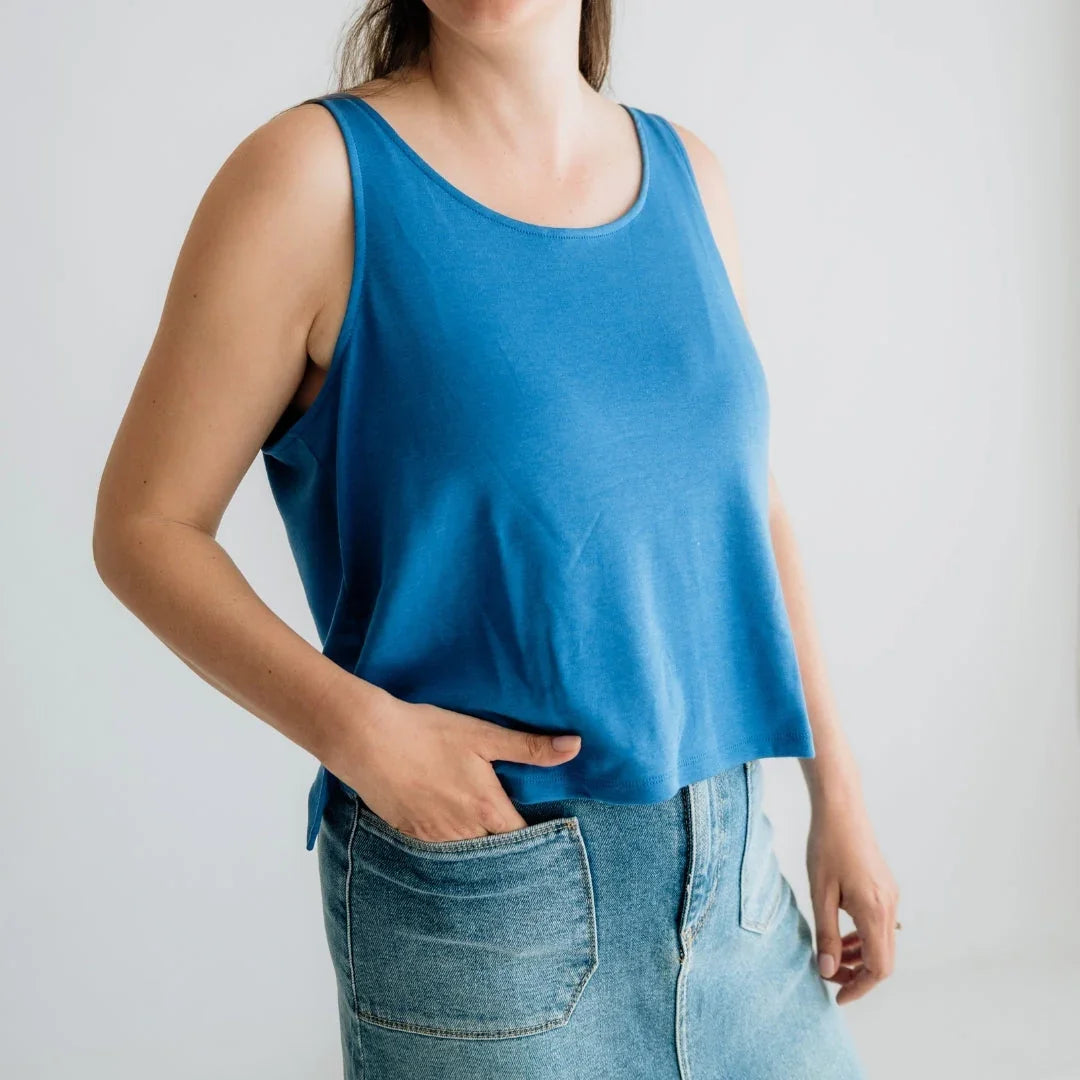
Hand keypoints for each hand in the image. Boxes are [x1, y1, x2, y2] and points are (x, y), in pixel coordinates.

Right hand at [326, 696, 581, 842]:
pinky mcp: (409, 834)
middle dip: (506, 845)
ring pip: (466, 853)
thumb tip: (575, 746)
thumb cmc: (428, 732)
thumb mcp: (483, 734)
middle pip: (495, 851)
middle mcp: (463, 831)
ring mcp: (433, 837)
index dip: (536, 838)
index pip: (523, 839)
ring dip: (478, 845)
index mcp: (487, 808)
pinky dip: (449, 843)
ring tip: (484, 831)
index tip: (547, 834)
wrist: (368, 739)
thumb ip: (530, 746)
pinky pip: (438, 850)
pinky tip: (450, 827)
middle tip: (516, 834)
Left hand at [806, 795, 899, 1004]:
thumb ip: (825, 934)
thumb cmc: (827, 846)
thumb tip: (826, 971)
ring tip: (830, 956)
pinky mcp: (885, 888)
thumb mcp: (820, 893)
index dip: (859, 987)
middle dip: (857, 974)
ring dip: (858, 955)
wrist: (841, 809)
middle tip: (828, 976)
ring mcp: (890, 897)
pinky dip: (862, 937)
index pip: (877, 967)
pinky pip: (879, 924)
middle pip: (883, 959)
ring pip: (881, 942)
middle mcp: (890, 907)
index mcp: (875, 911)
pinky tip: (840, 934)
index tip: (837, 996)